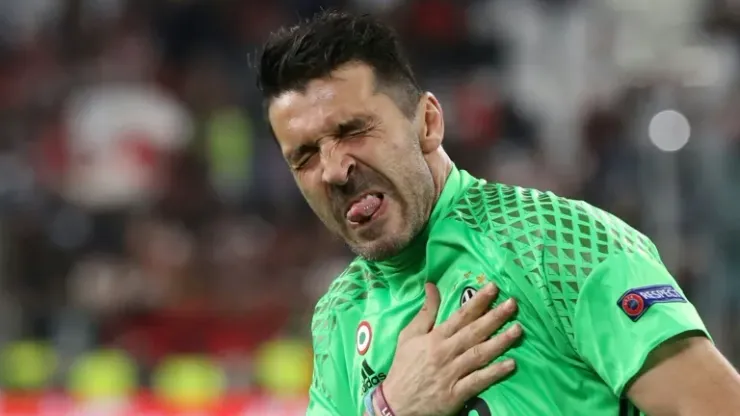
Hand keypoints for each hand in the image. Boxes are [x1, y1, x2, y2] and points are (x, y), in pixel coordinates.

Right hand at [379, 282, 519, 415]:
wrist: (396, 402)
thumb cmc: (404, 366)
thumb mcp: (409, 335)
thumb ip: (425, 312)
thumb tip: (432, 285)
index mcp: (435, 337)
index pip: (460, 316)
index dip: (478, 301)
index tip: (493, 288)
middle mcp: (445, 352)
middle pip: (474, 332)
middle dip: (494, 317)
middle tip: (513, 304)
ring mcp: (452, 373)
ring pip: (479, 354)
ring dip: (500, 341)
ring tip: (518, 329)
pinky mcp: (456, 393)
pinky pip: (478, 381)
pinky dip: (494, 373)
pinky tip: (510, 364)